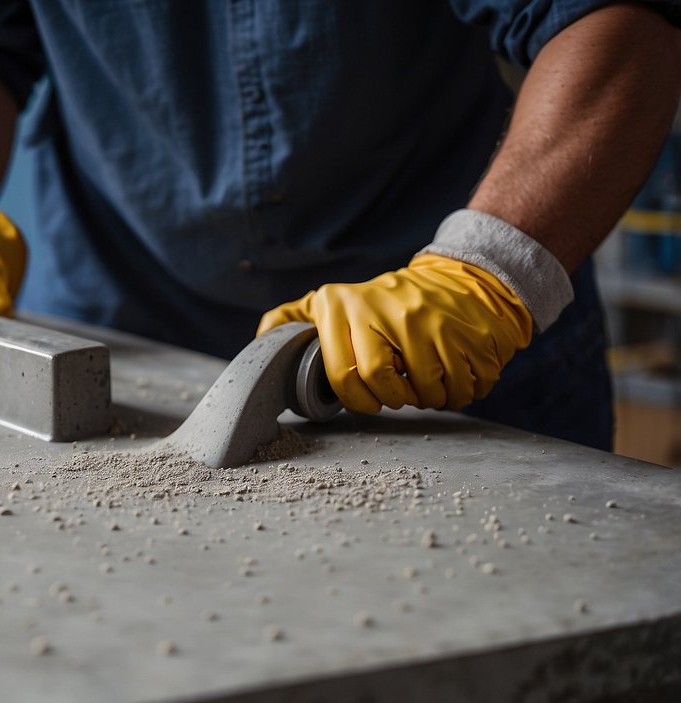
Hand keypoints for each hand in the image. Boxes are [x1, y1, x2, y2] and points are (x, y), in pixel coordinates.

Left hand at [258, 254, 533, 412]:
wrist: (460, 276)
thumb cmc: (384, 302)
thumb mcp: (332, 301)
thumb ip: (293, 317)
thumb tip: (262, 340)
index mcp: (342, 305)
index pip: (345, 375)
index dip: (358, 399)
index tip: (370, 399)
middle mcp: (382, 307)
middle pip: (384, 383)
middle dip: (393, 399)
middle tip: (400, 393)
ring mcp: (429, 318)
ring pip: (427, 388)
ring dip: (431, 399)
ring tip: (429, 387)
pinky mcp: (468, 329)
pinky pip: (467, 383)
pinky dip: (463, 393)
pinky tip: (455, 379)